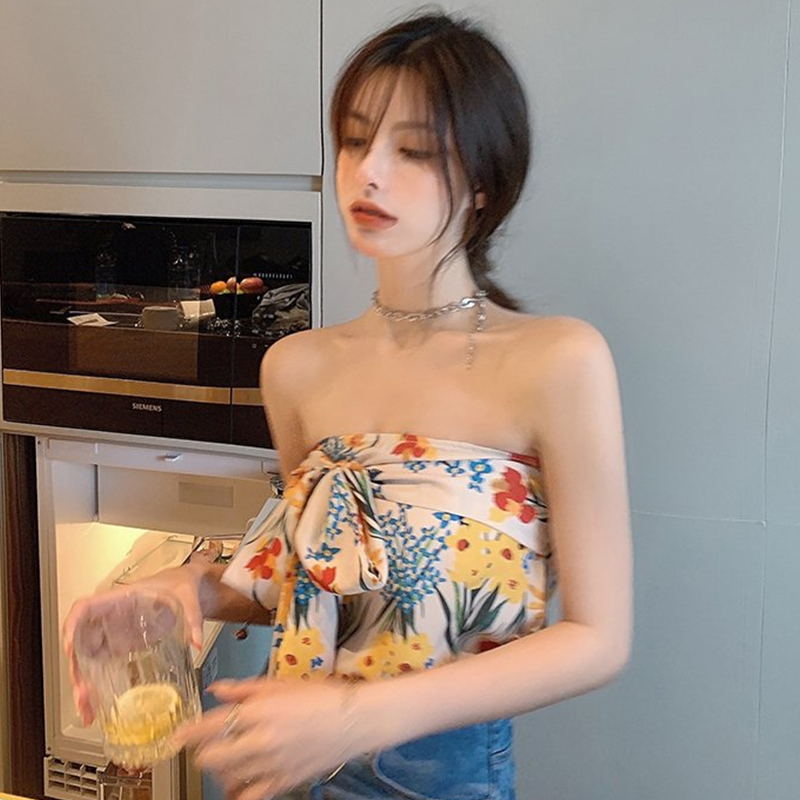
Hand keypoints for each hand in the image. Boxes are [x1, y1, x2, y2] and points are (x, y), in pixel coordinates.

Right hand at [62, 564, 205, 724]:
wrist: (185, 588)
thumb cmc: (179, 585)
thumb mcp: (187, 595)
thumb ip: (192, 617)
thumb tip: (197, 641)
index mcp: (121, 598)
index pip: (85, 607)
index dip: (72, 625)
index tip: (70, 646)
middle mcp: (110, 617)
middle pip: (81, 641)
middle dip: (77, 669)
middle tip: (83, 694)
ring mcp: (113, 633)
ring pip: (87, 658)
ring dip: (83, 683)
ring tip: (88, 709)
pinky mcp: (121, 646)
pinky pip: (101, 665)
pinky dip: (96, 685)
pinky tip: (97, 705)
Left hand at [173, 677, 360, 798]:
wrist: (352, 720)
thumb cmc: (318, 696)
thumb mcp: (280, 683)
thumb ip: (243, 689)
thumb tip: (215, 690)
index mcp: (258, 710)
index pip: (210, 725)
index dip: (186, 733)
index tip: (174, 738)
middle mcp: (260, 740)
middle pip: (211, 756)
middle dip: (203, 751)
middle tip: (209, 744)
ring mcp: (270, 765)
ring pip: (225, 777)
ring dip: (220, 769)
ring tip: (228, 759)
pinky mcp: (281, 783)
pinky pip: (248, 797)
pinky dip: (238, 792)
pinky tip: (239, 783)